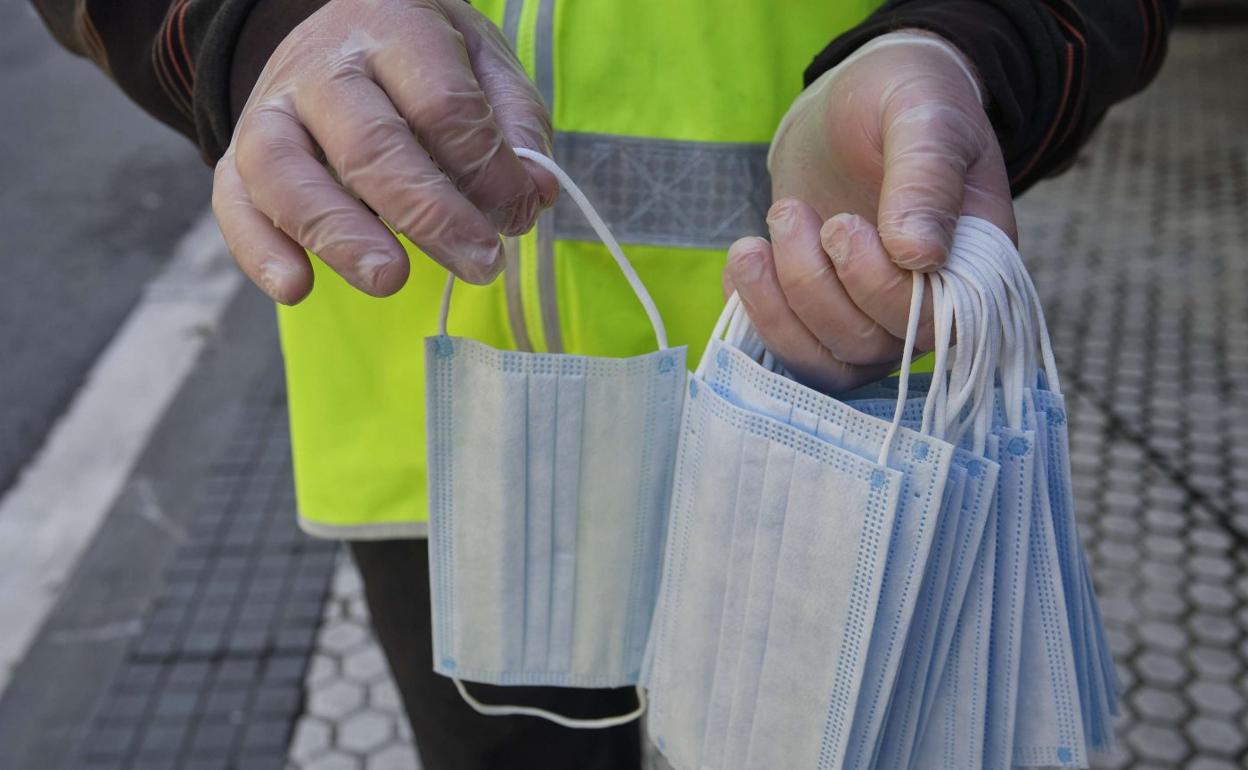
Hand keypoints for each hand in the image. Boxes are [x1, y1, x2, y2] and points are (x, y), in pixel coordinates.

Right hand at [212, 0, 556, 303]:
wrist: (340, 33)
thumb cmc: (425, 61)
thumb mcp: (483, 64)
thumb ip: (514, 123)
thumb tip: (535, 192)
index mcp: (394, 28)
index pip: (441, 104)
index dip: (485, 167)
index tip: (519, 213)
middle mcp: (323, 66)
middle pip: (369, 143)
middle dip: (430, 213)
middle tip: (481, 263)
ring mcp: (271, 110)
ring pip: (285, 171)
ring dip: (339, 234)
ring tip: (390, 281)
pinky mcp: (238, 156)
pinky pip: (234, 202)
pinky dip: (258, 249)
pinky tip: (297, 288)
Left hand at [725, 32, 1014, 390]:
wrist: (853, 101)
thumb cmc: (904, 99)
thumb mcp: (923, 115)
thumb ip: (925, 176)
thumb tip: (918, 253)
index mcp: (974, 260)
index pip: (935, 321)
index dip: (880, 292)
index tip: (842, 224)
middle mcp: (928, 302)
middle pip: (872, 345)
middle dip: (816, 286)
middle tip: (793, 213)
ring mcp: (873, 315)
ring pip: (828, 359)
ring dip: (780, 305)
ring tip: (759, 237)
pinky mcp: (823, 314)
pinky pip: (791, 353)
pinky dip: (756, 316)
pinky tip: (746, 264)